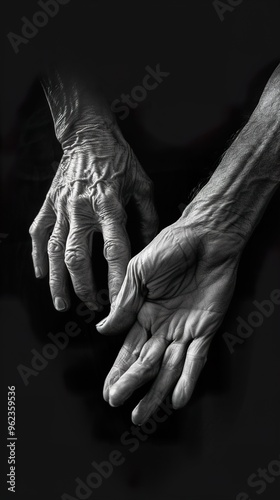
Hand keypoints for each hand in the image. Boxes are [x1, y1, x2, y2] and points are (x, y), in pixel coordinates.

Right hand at [29, 116, 157, 311]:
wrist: (88, 134)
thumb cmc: (120, 160)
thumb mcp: (142, 185)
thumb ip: (149, 217)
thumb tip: (151, 247)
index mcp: (109, 206)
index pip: (114, 251)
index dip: (116, 280)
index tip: (120, 302)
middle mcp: (82, 210)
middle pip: (78, 258)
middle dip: (84, 287)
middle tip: (91, 305)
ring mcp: (61, 208)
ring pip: (54, 251)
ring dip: (56, 281)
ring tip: (61, 304)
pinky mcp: (49, 204)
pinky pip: (39, 234)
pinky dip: (38, 256)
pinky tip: (40, 274)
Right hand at [97, 216, 243, 423]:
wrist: (206, 235)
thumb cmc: (172, 244)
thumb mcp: (139, 270)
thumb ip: (124, 302)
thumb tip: (102, 330)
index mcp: (144, 313)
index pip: (128, 349)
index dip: (118, 371)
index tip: (108, 391)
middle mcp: (163, 326)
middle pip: (145, 363)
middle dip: (132, 384)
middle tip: (118, 404)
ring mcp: (185, 329)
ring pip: (169, 367)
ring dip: (157, 391)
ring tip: (142, 415)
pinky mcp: (206, 328)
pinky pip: (197, 358)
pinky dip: (188, 378)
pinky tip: (178, 398)